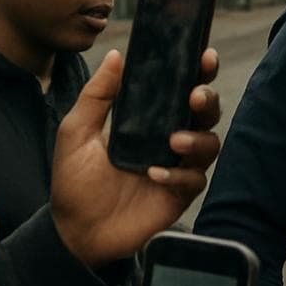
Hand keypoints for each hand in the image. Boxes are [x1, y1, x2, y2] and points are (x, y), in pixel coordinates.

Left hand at [50, 48, 223, 267]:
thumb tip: (116, 56)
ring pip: (210, 143)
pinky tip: (155, 174)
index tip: (204, 56)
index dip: (198, 72)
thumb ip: (97, 95)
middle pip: (206, 112)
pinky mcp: (180, 195)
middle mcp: (170, 138)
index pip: (180, 88)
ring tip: (174, 141)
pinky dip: (180, 174)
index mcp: (149, 118)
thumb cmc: (75, 180)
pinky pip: (195, 179)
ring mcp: (178, 167)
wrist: (75, 229)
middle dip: (208, 100)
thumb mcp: (77, 131)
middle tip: (195, 96)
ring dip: (197, 138)